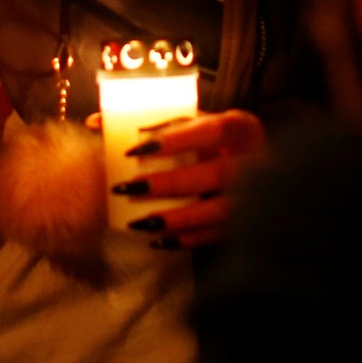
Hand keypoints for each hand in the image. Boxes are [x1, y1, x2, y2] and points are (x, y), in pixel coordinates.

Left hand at [113, 109, 264, 248]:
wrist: (267, 165)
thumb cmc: (216, 141)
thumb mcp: (194, 122)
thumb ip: (153, 121)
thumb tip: (94, 122)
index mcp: (242, 127)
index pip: (213, 129)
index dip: (177, 139)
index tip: (138, 147)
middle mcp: (254, 160)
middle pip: (215, 174)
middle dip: (170, 184)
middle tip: (129, 189)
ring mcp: (256, 194)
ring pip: (218, 211)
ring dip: (177, 218)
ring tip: (140, 223)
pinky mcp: (249, 221)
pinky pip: (217, 235)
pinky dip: (187, 239)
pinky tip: (160, 241)